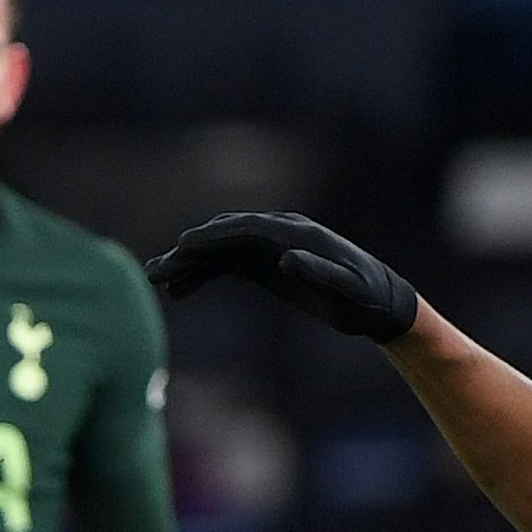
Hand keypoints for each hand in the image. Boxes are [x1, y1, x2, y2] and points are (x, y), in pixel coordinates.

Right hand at [144, 213, 419, 342]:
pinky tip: (179, 292)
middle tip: (155, 270)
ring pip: (219, 252)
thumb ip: (318, 274)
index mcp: (295, 233)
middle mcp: (276, 234)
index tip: (184, 246)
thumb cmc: (364, 299)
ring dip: (188, 265)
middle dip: (189, 252)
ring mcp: (267, 248)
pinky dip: (202, 276)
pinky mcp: (264, 266)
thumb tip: (287, 258)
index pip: (245, 228)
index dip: (214, 236)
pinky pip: (226, 267)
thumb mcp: (346, 292)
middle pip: (224, 237)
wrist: (376, 303)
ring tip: (156, 281)